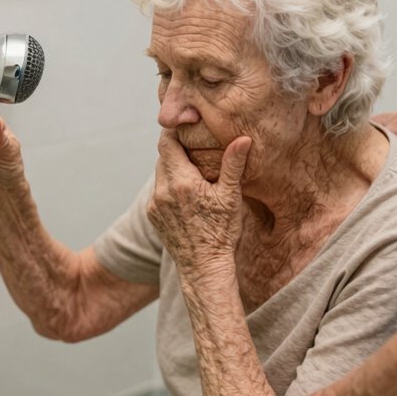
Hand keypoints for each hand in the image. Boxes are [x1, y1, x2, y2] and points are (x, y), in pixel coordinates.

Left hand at [146, 130, 251, 278]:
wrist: (204, 268)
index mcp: (181, 182)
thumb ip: (233, 165)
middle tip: (194, 146)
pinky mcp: (153, 215)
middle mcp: (162, 191)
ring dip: (173, 168)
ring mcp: (155, 204)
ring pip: (159, 173)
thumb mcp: (231, 197)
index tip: (187, 127)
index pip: (167, 143)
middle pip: (162, 156)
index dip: (175, 132)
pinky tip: (186, 192)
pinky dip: (169, 185)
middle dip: (176, 149)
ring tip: (193, 170)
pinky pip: (158, 191)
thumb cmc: (221, 233)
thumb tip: (243, 138)